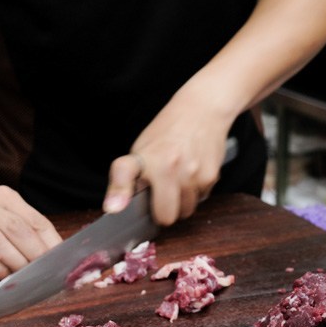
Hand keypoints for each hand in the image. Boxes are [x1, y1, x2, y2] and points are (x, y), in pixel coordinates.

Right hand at [0, 186, 62, 278]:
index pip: (33, 219)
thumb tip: (56, 252)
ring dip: (17, 261)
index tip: (61, 258)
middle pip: (16, 229)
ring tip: (29, 274)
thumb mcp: (7, 210)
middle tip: (47, 269)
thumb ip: (29, 227)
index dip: (50, 240)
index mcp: (3, 196)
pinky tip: (8, 276)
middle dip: (35, 251)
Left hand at [103, 91, 233, 224]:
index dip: (120, 192)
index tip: (114, 208)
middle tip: (163, 196)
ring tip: (180, 179)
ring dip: (183, 202)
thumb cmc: (168, 131)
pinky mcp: (211, 177)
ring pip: (186, 210)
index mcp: (147, 158)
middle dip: (164, 212)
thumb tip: (117, 207)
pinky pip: (202, 198)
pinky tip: (193, 173)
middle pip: (166, 216)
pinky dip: (197, 192)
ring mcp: (192, 174)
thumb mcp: (142, 148)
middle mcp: (169, 166)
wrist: (203, 109)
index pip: (125, 174)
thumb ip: (131, 178)